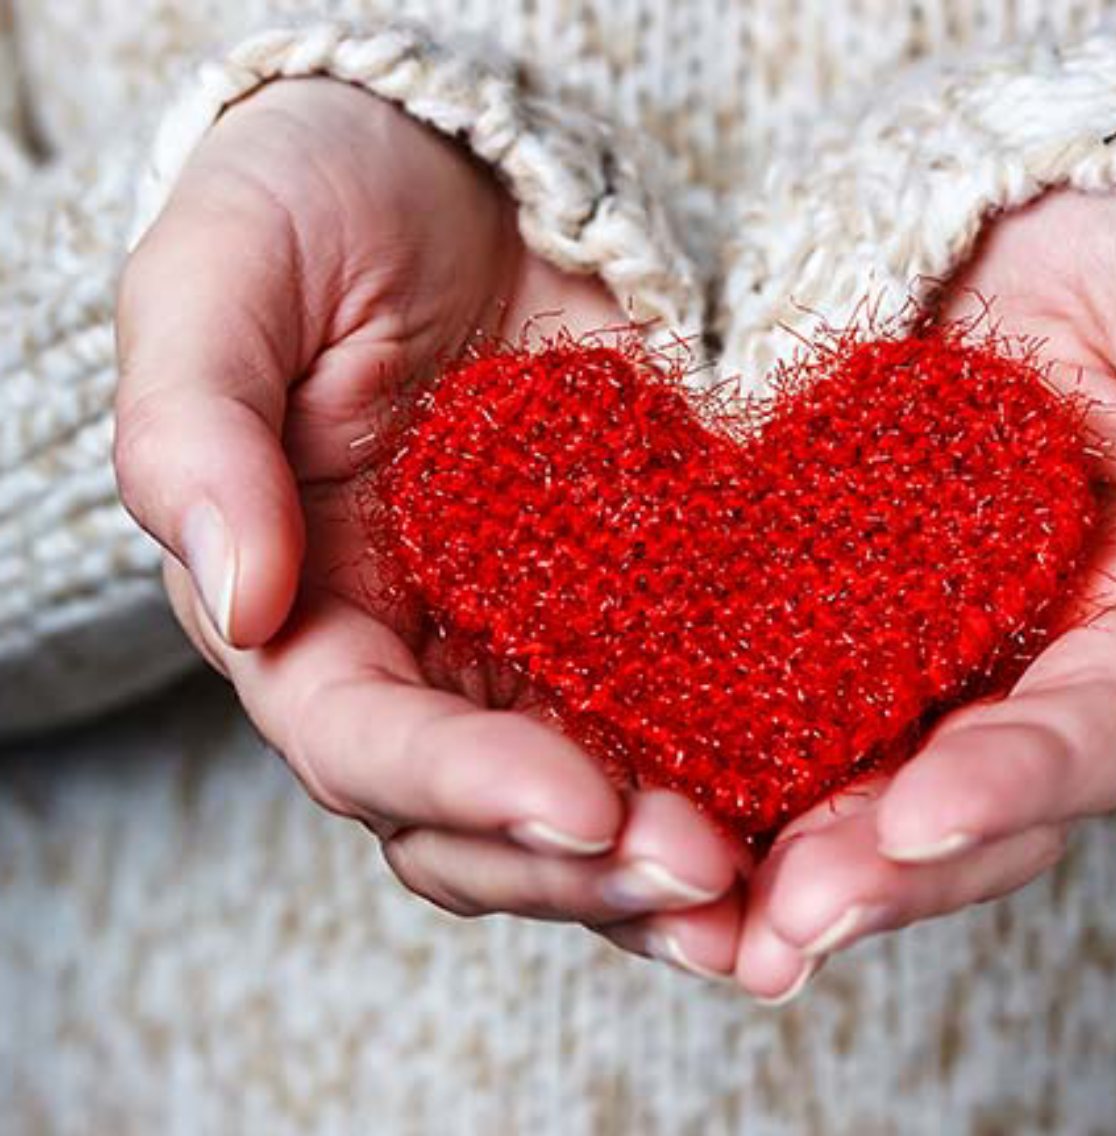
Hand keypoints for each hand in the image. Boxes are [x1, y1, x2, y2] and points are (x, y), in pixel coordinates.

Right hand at [114, 78, 743, 974]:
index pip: (366, 745)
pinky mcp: (649, 613)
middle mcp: (423, 666)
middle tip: (711, 879)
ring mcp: (541, 651)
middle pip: (487, 825)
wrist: (459, 168)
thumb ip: (197, 434)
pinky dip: (750, 781)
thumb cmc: (312, 207)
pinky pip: (691, 722)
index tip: (583, 806)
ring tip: (776, 899)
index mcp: (307, 616)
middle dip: (591, 871)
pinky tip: (830, 810)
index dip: (467, 789)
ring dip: (675, 873)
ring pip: (596, 810)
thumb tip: (239, 600)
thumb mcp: (223, 282)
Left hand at [734, 189, 1115, 998]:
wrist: (1013, 211)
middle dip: (892, 873)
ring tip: (718, 926)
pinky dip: (730, 784)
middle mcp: (1035, 668)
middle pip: (980, 807)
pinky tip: (652, 825)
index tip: (924, 815)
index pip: (1102, 729)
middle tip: (794, 925)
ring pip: (874, 794)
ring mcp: (931, 659)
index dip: (1021, 780)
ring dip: (801, 870)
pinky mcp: (832, 628)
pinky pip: (782, 720)